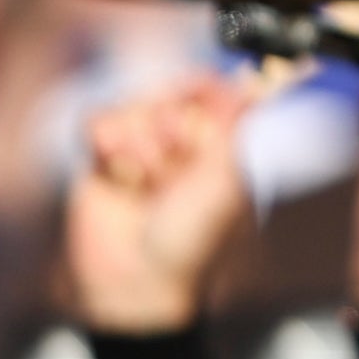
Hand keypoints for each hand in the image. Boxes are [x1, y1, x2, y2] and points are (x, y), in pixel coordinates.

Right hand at [61, 74, 258, 336]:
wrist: (135, 281)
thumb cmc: (190, 241)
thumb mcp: (226, 178)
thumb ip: (237, 121)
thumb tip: (260, 77)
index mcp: (217, 145)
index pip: (211, 88)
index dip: (206, 91)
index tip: (204, 103)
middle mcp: (179, 143)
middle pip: (169, 92)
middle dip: (170, 130)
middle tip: (173, 170)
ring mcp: (138, 148)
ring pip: (133, 106)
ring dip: (139, 146)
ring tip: (144, 185)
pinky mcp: (101, 160)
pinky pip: (98, 121)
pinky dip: (107, 145)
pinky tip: (117, 176)